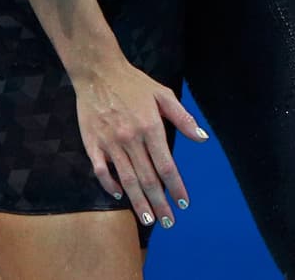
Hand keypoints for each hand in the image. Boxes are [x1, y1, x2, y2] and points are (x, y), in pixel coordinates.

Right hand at [74, 54, 207, 226]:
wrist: (99, 73)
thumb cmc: (135, 84)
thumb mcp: (163, 94)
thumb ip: (183, 118)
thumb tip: (202, 138)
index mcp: (151, 126)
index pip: (166, 165)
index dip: (176, 186)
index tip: (184, 202)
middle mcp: (131, 138)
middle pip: (148, 178)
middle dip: (160, 202)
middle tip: (169, 222)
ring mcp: (110, 144)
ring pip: (126, 180)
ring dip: (138, 202)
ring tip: (149, 219)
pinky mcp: (92, 145)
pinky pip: (101, 172)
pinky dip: (109, 186)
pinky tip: (119, 196)